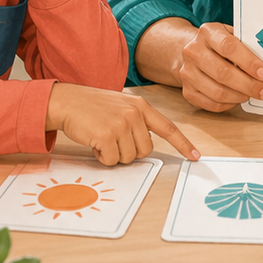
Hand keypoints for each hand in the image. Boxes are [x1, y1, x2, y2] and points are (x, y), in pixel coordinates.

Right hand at [45, 83, 199, 164]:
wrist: (67, 101)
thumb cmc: (92, 106)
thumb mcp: (121, 106)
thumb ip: (137, 121)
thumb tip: (146, 145)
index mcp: (141, 106)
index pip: (168, 128)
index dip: (183, 144)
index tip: (194, 156)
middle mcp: (134, 113)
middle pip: (145, 150)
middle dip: (129, 152)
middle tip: (113, 140)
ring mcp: (121, 123)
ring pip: (128, 158)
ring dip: (114, 154)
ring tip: (102, 137)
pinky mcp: (107, 135)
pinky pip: (112, 160)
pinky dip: (102, 157)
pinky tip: (94, 142)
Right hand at [176, 23, 262, 112]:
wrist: (193, 51)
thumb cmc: (219, 44)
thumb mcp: (231, 34)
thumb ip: (246, 45)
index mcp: (207, 32)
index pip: (229, 47)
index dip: (249, 62)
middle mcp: (193, 51)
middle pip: (223, 73)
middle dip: (248, 84)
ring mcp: (187, 72)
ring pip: (217, 92)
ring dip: (240, 96)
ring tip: (253, 94)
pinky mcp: (187, 91)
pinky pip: (211, 104)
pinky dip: (229, 104)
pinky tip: (238, 99)